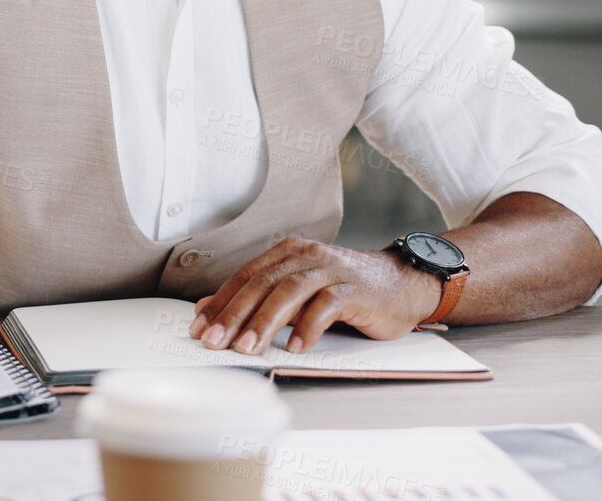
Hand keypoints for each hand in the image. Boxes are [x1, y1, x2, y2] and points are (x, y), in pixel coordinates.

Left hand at [188, 237, 441, 354]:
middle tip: (215, 340)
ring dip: (265, 322)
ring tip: (247, 348)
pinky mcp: (355, 289)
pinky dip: (308, 328)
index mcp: (289, 253)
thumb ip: (258, 300)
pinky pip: (326, 306)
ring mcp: (332, 270)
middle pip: (262, 283)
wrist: (402, 284)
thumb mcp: (298, 293)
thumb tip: (208, 310)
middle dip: (235, 314)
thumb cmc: (347, 292)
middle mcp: (307, 256)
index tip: (199, 327)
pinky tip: (295, 347)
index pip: (246, 276)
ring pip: (290, 292)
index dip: (221, 301)